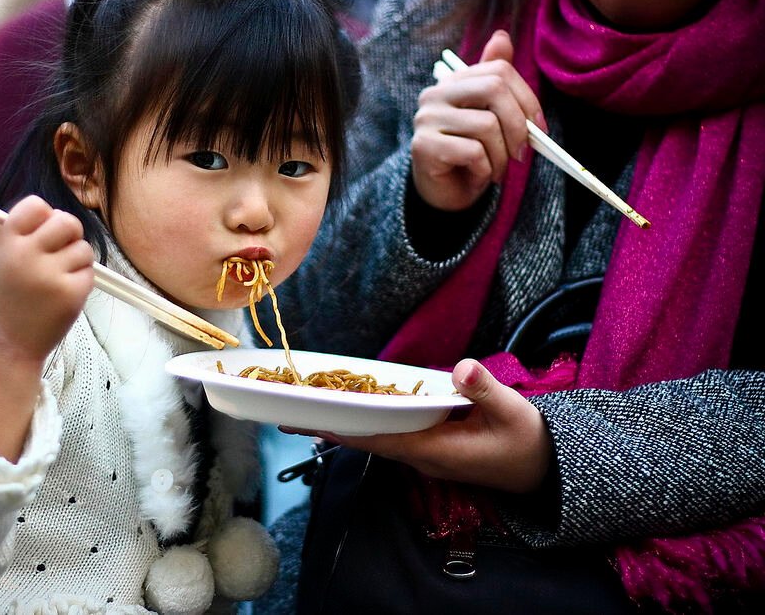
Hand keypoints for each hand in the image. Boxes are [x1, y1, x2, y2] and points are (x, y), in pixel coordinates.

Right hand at [0, 196, 92, 460]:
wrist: (8, 347)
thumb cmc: (5, 301)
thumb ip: (21, 235)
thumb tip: (50, 212)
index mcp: (6, 243)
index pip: (35, 205)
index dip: (44, 215)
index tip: (44, 228)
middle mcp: (28, 255)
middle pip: (67, 221)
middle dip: (69, 233)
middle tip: (61, 248)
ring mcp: (51, 275)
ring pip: (83, 248)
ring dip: (76, 260)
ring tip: (56, 279)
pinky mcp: (72, 294)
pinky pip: (89, 272)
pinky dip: (81, 280)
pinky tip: (63, 294)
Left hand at [283, 359, 552, 493]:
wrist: (545, 468)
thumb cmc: (528, 440)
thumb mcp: (513, 411)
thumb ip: (485, 390)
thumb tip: (463, 368)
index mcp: (435, 451)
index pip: (380, 441)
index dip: (346, 430)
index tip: (313, 421)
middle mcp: (423, 457)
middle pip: (369, 441)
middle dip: (334, 426)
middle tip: (292, 413)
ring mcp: (426, 456)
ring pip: (379, 439)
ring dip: (349, 424)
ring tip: (312, 407)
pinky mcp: (432, 449)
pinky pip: (393, 435)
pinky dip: (371, 422)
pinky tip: (355, 407)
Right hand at [410, 30, 544, 211]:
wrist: (445, 193)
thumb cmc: (471, 153)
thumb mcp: (489, 115)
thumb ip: (496, 81)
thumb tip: (503, 37)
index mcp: (452, 82)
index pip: (499, 71)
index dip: (527, 98)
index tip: (539, 128)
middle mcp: (434, 94)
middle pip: (494, 89)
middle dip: (518, 125)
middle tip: (522, 153)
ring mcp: (426, 119)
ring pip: (486, 125)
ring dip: (502, 155)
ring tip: (497, 169)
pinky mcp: (423, 146)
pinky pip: (473, 152)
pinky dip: (486, 169)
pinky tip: (479, 176)